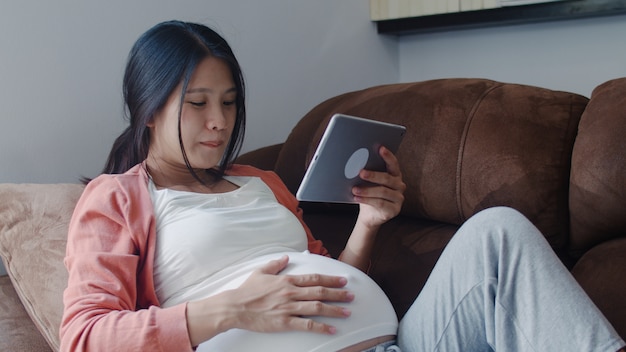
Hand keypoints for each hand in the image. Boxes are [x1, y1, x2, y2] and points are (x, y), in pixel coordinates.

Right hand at [223, 256, 352, 333]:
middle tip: (351, 295)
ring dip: (334, 309)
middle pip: (320, 292)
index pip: (314, 278)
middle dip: (338, 293)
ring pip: (317, 307)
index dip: (330, 279)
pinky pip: (307, 324)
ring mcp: (289, 307)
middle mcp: (291, 292)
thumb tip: (286, 257)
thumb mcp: (260, 272)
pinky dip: (321, 327)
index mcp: (286, 280)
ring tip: (347, 311)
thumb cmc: (246, 291)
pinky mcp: (285, 322)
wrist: (235, 307)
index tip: (342, 280)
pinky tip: (332, 329)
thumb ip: (275, 264)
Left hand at [352, 146, 405, 228]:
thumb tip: (356, 164)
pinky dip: (366, 200)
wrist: (369, 215)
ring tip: (354, 189)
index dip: (388, 156)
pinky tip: (357, 198)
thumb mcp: (368, 183)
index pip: (393, 164)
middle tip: (361, 172)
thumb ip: (367, 174)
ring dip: (366, 190)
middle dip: (373, 175)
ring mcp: (399, 198)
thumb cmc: (369, 194)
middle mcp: (400, 186)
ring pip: (382, 191)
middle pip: (387, 178)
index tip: (380, 148)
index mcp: (395, 175)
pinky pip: (379, 203)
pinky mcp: (394, 210)